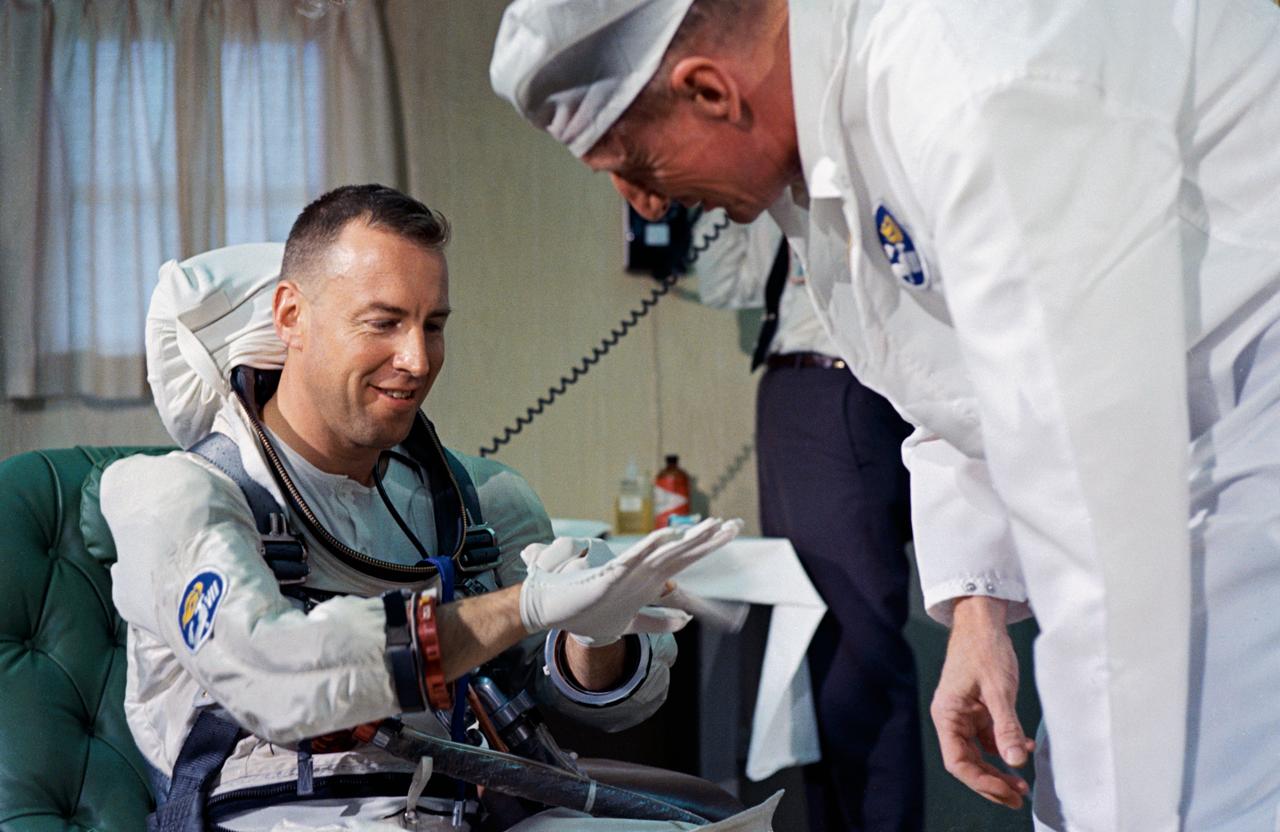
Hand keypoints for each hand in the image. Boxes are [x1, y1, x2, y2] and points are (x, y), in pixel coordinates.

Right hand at [518, 517, 742, 643]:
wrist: (554, 613)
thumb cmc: (589, 614)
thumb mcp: (630, 622)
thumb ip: (658, 620)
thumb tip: (687, 620)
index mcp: (649, 580)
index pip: (686, 558)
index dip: (709, 544)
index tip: (732, 530)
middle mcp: (642, 571)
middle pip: (682, 552)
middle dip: (709, 538)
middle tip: (736, 524)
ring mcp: (627, 571)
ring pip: (663, 551)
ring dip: (687, 539)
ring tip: (712, 525)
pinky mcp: (608, 576)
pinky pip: (632, 560)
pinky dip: (648, 548)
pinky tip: (665, 537)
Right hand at [930, 596, 1034, 808]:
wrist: (982, 621)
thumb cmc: (984, 649)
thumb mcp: (998, 689)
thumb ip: (1006, 727)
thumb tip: (1015, 762)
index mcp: (947, 714)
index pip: (957, 761)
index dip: (980, 781)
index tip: (1005, 791)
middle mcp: (952, 718)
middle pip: (968, 762)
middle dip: (992, 781)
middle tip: (1017, 797)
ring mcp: (965, 714)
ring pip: (980, 753)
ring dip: (1000, 768)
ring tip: (1022, 783)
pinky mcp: (978, 709)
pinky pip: (989, 737)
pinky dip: (1006, 747)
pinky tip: (1024, 748)